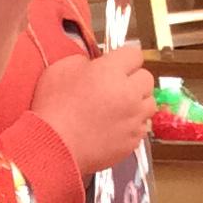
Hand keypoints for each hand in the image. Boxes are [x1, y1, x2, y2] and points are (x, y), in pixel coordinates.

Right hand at [33, 45, 155, 178]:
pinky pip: (141, 127)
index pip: (134, 54)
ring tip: (118, 107)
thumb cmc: (53, 111)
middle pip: (146, 78)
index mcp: (111, 71)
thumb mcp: (59, 70)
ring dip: (137, 102)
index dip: (124, 58)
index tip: (117, 63)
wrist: (53, 148)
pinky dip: (132, 125)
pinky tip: (115, 126)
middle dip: (133, 79)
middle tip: (116, 86)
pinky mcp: (133, 140)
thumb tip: (92, 64)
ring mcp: (133, 119)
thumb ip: (82, 61)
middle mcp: (128, 93)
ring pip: (149, 103)